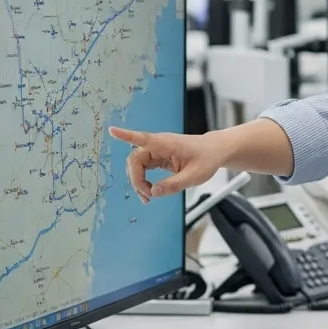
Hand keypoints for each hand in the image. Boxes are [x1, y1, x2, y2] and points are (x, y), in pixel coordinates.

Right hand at [109, 126, 229, 202]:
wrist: (215, 151)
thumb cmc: (207, 158)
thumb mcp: (194, 176)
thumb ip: (173, 185)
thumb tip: (153, 193)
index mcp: (166, 144)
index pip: (142, 138)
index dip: (126, 135)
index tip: (112, 130)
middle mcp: (158, 145)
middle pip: (135, 160)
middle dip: (136, 179)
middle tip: (149, 196)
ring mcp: (157, 151)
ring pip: (137, 166)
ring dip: (138, 182)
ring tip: (149, 197)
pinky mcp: (158, 157)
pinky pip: (143, 169)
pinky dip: (144, 181)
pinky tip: (149, 192)